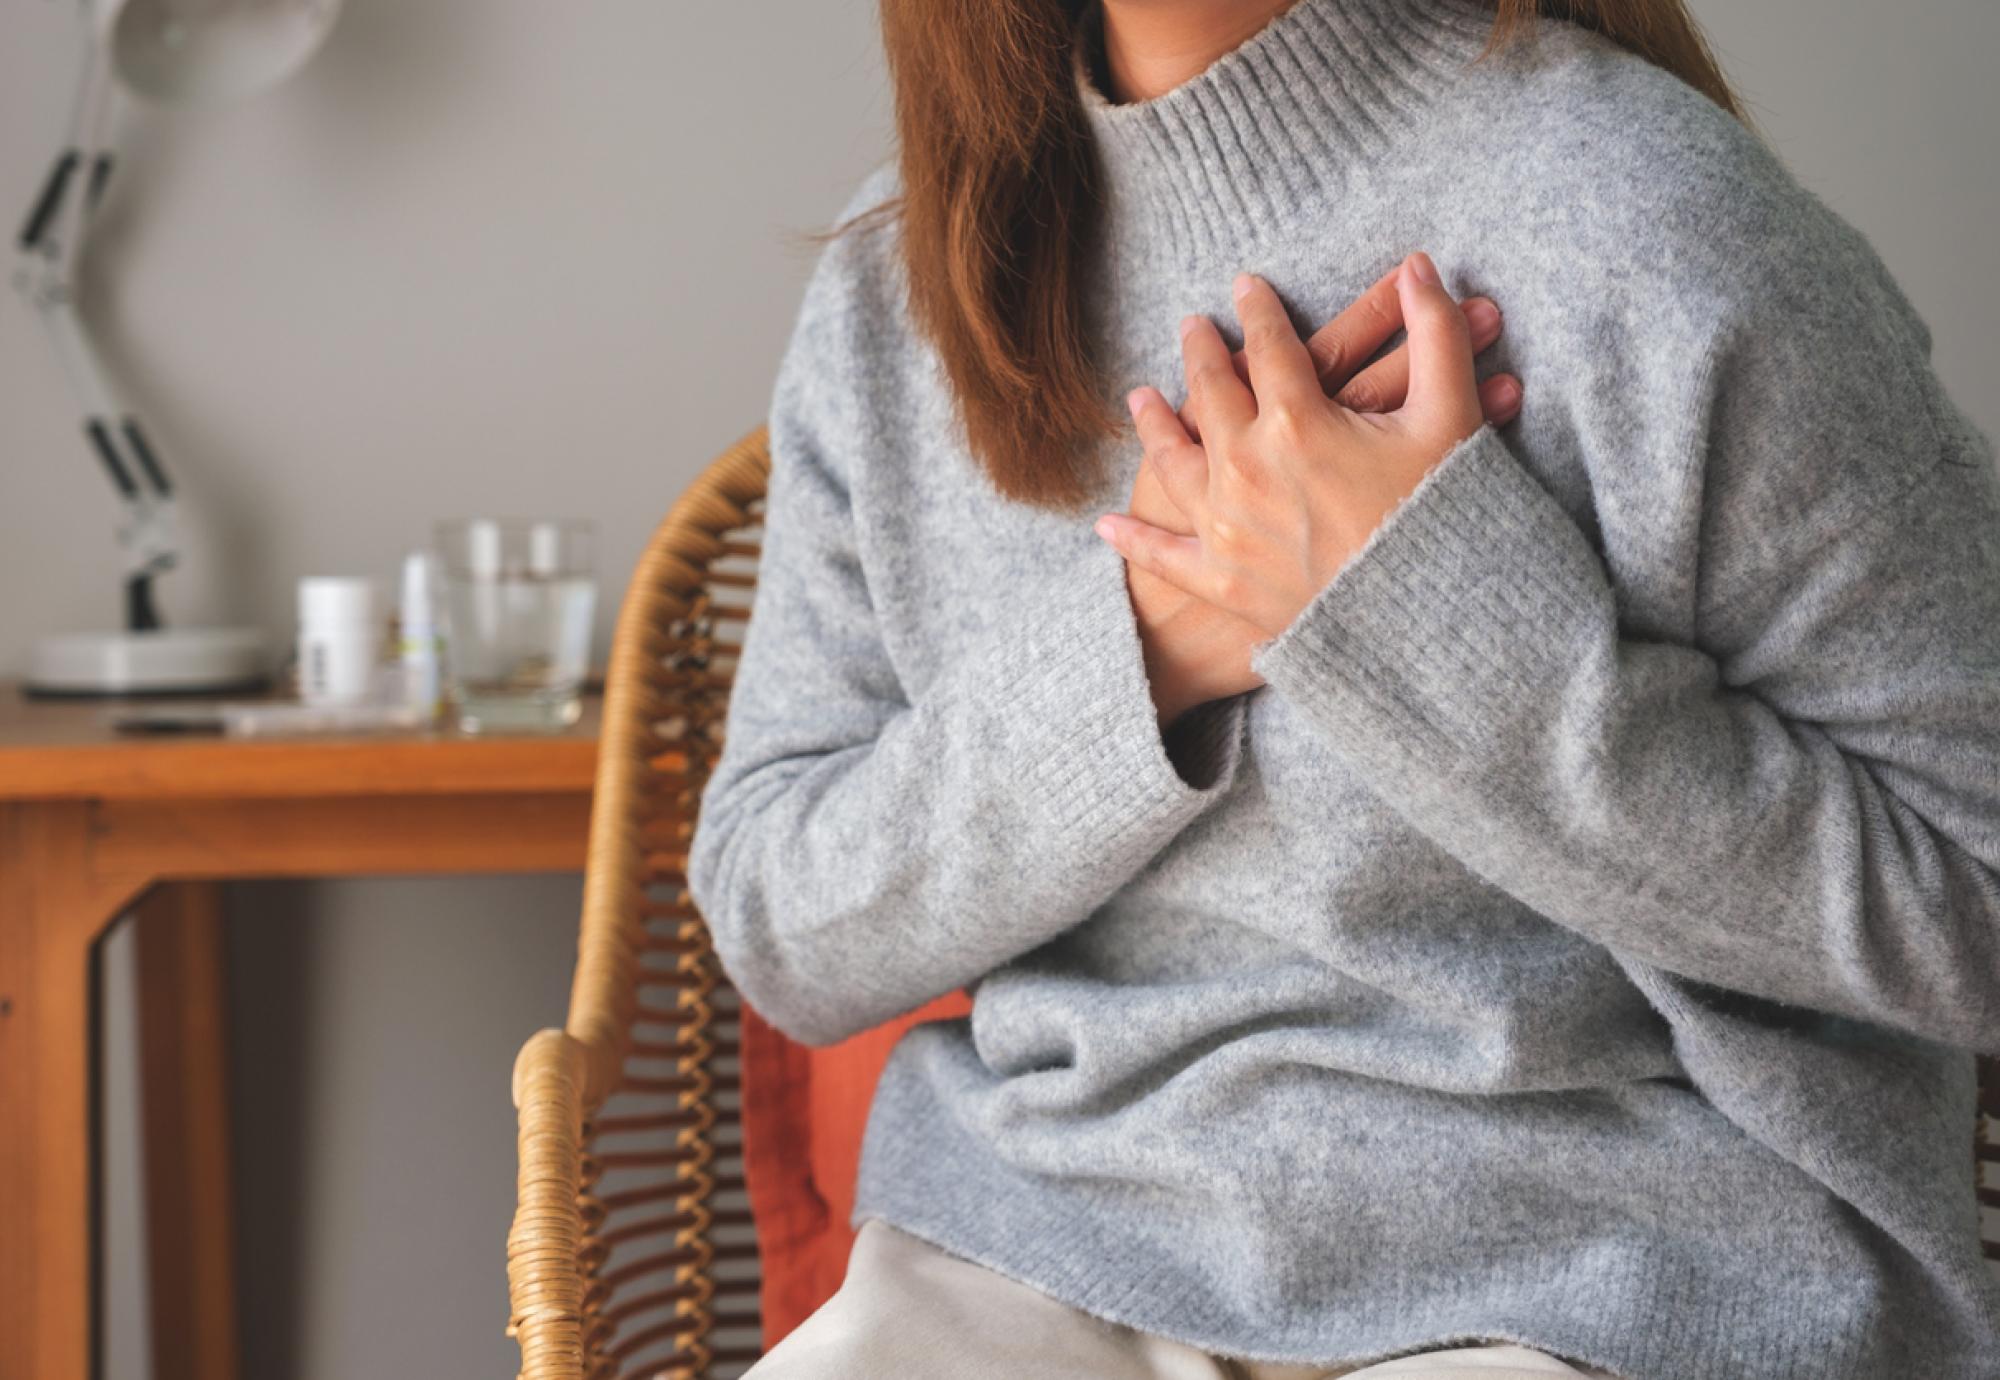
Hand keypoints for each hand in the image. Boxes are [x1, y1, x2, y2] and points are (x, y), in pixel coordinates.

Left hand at [1101, 251, 1488, 646]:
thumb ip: (1435, 334)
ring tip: (1139, 398)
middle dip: (1199, 353)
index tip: (1245, 287)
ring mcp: (1226, 525)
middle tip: (1190, 328)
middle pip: (1210, 392)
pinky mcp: (1222, 581)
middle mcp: (1245, 465)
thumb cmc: (1442, 518)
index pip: (1268, 345)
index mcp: (1296, 419)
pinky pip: (1164, 556)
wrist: (1426, 624)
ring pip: (1173, 460)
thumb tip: (1420, 265)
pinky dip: (1133, 540)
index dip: (1257, 310)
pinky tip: (1107, 525)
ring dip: (1153, 424)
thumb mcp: (1450, 417)